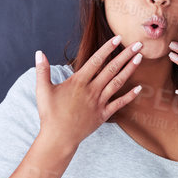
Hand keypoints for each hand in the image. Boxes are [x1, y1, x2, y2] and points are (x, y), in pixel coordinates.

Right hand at [34, 36, 142, 153]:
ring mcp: (99, 103)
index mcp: (78, 82)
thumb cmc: (50, 113)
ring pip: (117, 83)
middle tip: (137, 45)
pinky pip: (119, 104)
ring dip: (129, 70)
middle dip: (125, 55)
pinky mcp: (103, 115)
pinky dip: (130, 96)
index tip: (117, 38)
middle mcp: (92, 90)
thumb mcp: (42, 89)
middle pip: (111, 69)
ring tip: (139, 59)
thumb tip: (39, 52)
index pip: (96, 61)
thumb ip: (42, 70)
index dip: (107, 49)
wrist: (59, 138)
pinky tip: (139, 89)